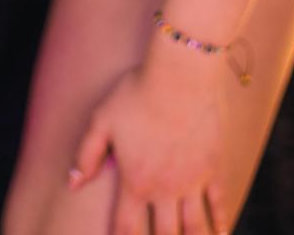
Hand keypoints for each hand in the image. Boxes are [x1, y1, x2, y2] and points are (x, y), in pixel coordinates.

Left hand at [68, 60, 229, 233]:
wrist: (181, 74)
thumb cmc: (138, 92)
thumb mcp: (102, 120)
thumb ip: (87, 154)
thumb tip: (72, 184)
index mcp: (135, 181)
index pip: (126, 227)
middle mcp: (164, 189)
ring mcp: (192, 180)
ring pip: (193, 227)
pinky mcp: (213, 166)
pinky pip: (218, 202)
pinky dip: (220, 222)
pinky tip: (221, 234)